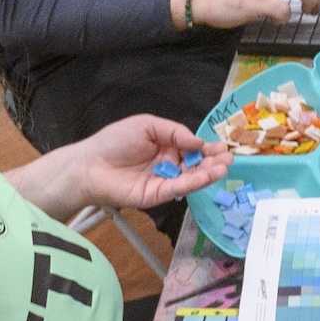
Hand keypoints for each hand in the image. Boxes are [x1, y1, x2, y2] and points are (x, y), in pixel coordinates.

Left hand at [70, 114, 230, 212]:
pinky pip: (180, 188)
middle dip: (214, 161)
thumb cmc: (115, 141)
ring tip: (224, 166)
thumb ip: (175, 132)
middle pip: (196, 164)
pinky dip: (195, 182)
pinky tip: (208, 175)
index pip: (192, 147)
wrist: (91, 165)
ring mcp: (164, 180)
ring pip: (192, 177)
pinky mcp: (158, 195)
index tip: (223, 147)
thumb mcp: (148, 125)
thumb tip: (199, 141)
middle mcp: (168, 164)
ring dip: (209, 172)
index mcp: (166, 146)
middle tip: (229, 158)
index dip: (207, 147)